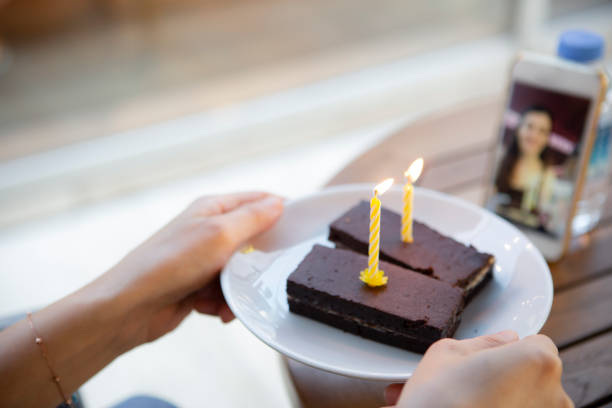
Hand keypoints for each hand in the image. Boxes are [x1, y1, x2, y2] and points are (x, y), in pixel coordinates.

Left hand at [90, 192, 282, 348]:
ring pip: (242, 272)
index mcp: (213, 208)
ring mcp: (202, 259)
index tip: (300, 230)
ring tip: (224, 299)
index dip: (281, 212)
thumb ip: (253, 218)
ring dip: (238, 289)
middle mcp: (208, 231)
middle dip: (257, 262)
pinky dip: (222, 304)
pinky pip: (225, 293)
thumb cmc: (169, 264)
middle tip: (258, 273)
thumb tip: (279, 203)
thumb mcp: (219, 234)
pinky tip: (210, 310)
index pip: (258, 201)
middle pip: (253, 241)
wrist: (130, 308)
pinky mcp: (197, 285)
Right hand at [384, 331, 572, 407]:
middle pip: (539, 376)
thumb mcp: (449, 354)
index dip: (513, 351)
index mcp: (536, 360)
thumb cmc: (437, 401)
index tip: (491, 362)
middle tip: (477, 387)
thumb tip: (508, 338)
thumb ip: (486, 342)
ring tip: (475, 406)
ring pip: (534, 402)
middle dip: (515, 378)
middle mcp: (554, 393)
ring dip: (514, 402)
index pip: (539, 344)